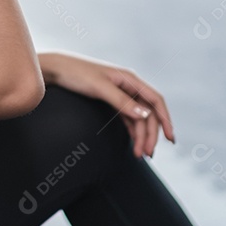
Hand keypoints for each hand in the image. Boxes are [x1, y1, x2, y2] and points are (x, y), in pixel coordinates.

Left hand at [38, 51, 174, 158]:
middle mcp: (128, 86)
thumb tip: (145, 115)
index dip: (166, 119)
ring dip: (141, 136)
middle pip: (148, 113)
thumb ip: (122, 101)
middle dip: (150, 134)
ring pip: (138, 118)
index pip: (156, 100)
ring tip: (139, 155)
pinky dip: (132, 132)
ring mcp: (120, 94)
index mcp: (130, 79)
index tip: (170, 139)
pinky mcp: (111, 101)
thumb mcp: (100, 88)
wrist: (55, 70)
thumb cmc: (77, 75)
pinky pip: (128, 119)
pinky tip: (133, 144)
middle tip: (148, 154)